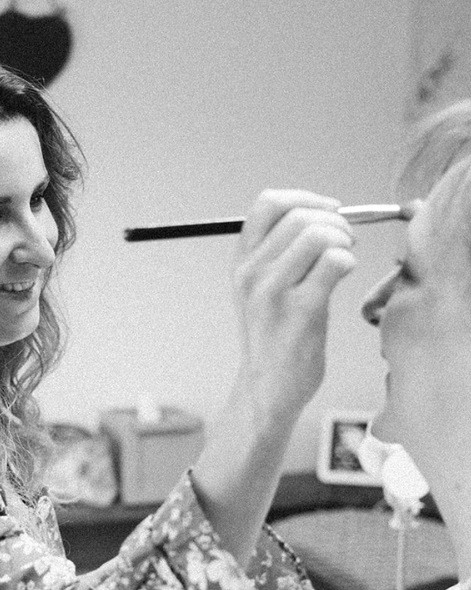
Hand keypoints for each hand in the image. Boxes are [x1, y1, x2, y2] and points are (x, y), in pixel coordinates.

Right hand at [233, 189, 355, 428]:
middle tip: (346, 241)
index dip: (305, 198)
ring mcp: (273, 291)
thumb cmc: (273, 341)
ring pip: (319, 234)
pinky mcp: (300, 311)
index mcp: (242, 263)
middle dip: (334, 221)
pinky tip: (344, 276)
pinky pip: (334, 263)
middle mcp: (252, 273)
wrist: (265, 391)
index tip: (328, 210)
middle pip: (300, 216)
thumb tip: (321, 219)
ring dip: (343, 240)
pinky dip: (348, 262)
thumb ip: (278, 255)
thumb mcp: (260, 291)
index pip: (268, 204)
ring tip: (345, 258)